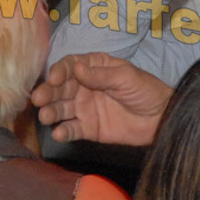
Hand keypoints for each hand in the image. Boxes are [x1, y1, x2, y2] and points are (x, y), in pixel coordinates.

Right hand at [30, 54, 173, 145]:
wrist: (161, 118)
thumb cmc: (146, 91)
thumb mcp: (125, 77)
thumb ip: (101, 75)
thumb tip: (77, 69)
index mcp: (93, 67)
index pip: (70, 66)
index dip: (59, 71)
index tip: (54, 79)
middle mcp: (83, 86)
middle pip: (60, 88)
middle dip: (48, 92)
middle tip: (38, 99)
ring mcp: (83, 108)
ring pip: (61, 108)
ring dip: (51, 111)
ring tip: (45, 116)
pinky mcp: (87, 128)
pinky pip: (71, 129)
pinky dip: (63, 131)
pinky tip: (58, 133)